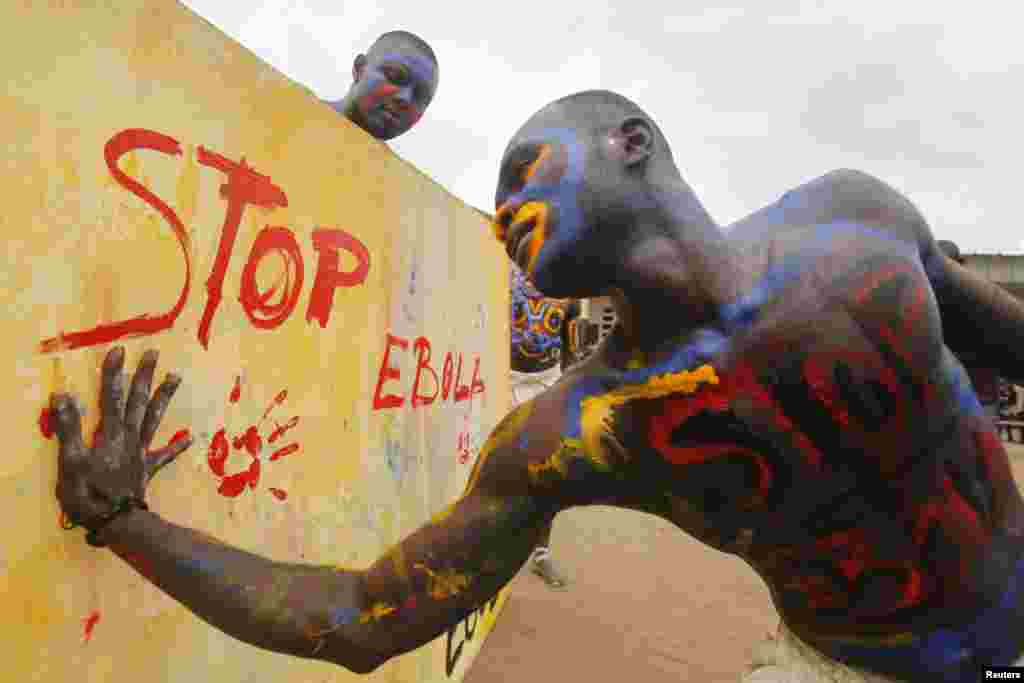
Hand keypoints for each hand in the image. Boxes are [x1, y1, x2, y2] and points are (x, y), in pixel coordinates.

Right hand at [52, 346, 191, 530]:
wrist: (116, 522)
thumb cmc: (89, 493)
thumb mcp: (71, 461)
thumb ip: (68, 428)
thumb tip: (64, 395)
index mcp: (109, 434)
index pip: (111, 397)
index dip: (113, 373)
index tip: (119, 349)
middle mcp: (129, 437)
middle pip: (137, 401)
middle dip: (143, 376)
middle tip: (153, 352)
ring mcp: (141, 452)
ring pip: (154, 419)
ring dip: (163, 397)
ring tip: (176, 376)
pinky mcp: (147, 469)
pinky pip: (164, 456)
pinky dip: (176, 447)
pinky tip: (190, 438)